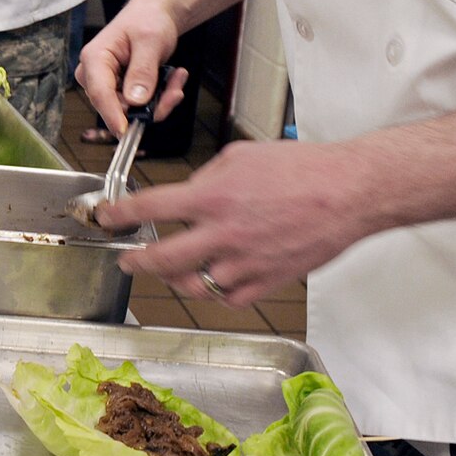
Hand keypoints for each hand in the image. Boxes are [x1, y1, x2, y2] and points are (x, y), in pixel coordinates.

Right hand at [76, 0, 188, 137]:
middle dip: (151, 104)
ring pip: (133, 110)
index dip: (113, 114)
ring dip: (161, 99)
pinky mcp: (122, 91)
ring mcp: (109, 85)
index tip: (126, 131)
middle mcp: (96, 75)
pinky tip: (173, 79)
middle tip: (176, 90)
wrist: (154, 15)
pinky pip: (142, 106)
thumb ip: (142, 71)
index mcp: (94, 58)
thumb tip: (135, 100)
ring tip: (177, 78)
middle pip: (118, 106)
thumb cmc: (147, 19)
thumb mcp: (149, 41)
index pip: (99, 93)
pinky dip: (161, 97)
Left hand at [105, 139, 383, 304]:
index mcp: (212, 197)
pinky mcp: (268, 281)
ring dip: (174, 279)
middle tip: (127, 258)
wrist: (349, 192)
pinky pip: (229, 298)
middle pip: (161, 260)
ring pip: (192, 286)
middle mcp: (223, 234)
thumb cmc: (301, 169)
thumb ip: (205, 179)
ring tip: (169, 271)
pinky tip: (211, 279)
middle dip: (136, 261)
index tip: (106, 217)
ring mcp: (245, 263)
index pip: (148, 209)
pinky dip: (215, 291)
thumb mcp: (239, 157)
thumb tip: (186, 196)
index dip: (118, 215)